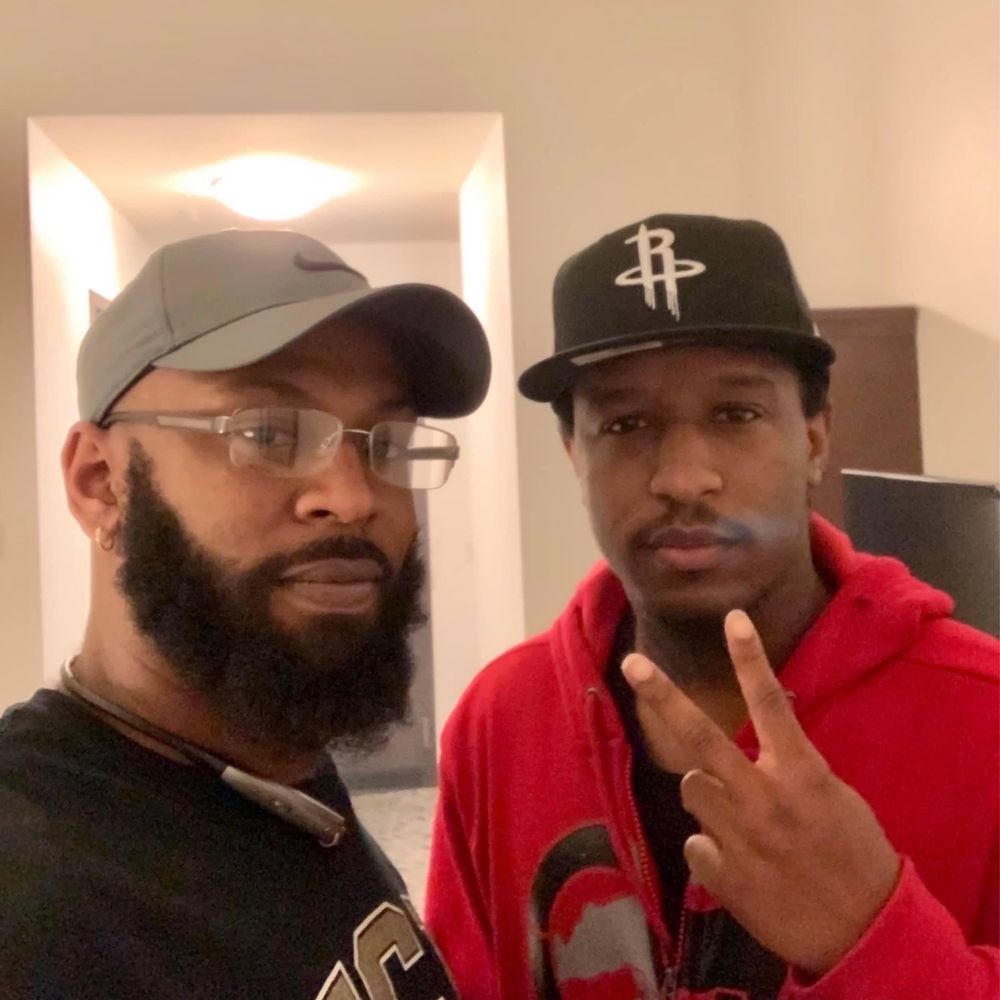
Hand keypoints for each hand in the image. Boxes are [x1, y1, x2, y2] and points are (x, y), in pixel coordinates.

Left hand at [622, 609, 900, 975]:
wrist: (864, 935)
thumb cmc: (856, 857)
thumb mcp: (834, 797)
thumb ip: (791, 768)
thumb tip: (757, 745)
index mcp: (801, 775)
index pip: (770, 703)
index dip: (750, 657)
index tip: (733, 618)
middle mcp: (763, 799)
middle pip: (700, 738)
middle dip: (663, 696)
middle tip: (633, 664)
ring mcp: (738, 838)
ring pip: (692, 789)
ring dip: (707, 794)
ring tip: (740, 818)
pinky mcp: (722, 876)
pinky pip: (696, 843)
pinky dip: (712, 846)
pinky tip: (741, 862)